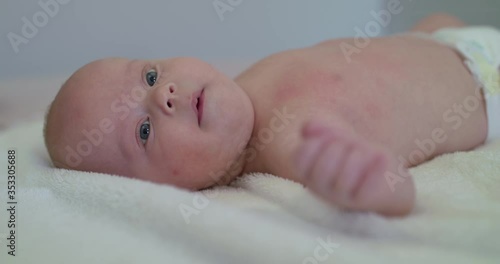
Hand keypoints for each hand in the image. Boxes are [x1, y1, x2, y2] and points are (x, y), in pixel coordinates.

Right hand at [295, 120, 414, 215]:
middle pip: (324, 167)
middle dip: (340, 146)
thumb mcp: (334, 136)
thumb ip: (320, 129)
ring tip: (364, 151)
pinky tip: (382, 155)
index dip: (315, 143)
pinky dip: (376, 169)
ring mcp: (339, 197)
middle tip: (350, 144)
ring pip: (345, 177)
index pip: (300, 160)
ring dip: (358, 155)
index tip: (329, 138)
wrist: (379, 173)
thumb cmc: (350, 151)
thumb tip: (309, 127)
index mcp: (306, 172)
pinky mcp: (361, 200)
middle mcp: (319, 188)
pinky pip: (366, 188)